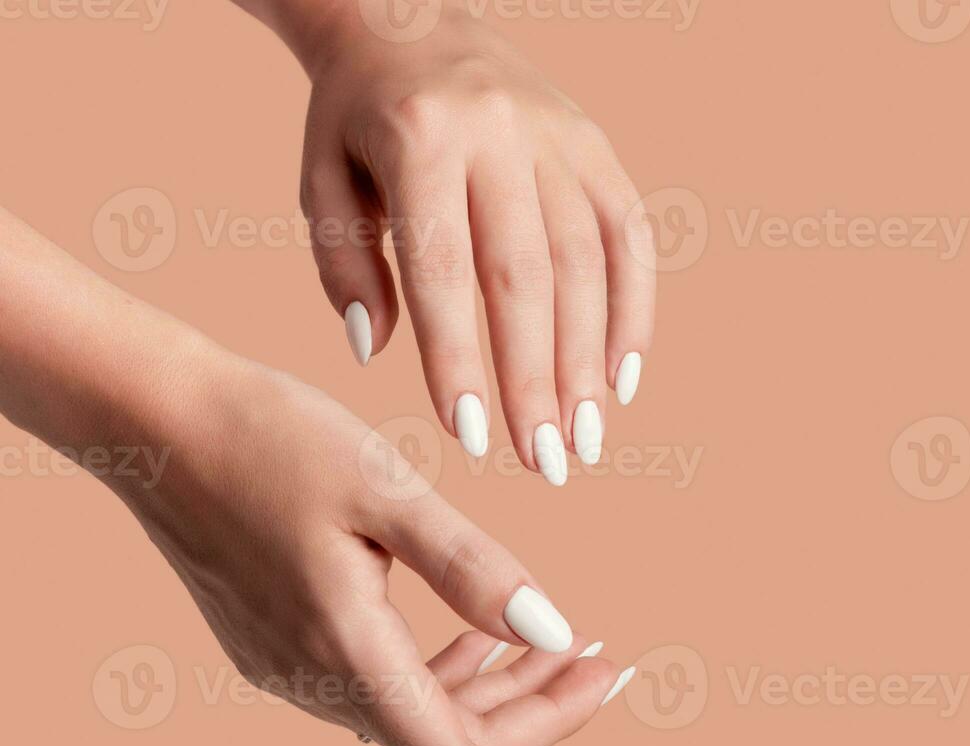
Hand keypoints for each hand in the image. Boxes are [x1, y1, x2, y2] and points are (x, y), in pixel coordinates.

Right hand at [111, 340, 634, 745]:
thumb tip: (555, 633)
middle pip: (450, 739)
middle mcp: (315, 679)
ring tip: (570, 646)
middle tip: (613, 667)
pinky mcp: (279, 645)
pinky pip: (382, 687)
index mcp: (347, 650)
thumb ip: (473, 568)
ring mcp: (291, 668)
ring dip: (500, 691)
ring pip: (419, 712)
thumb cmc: (271, 437)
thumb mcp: (389, 488)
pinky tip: (486, 639)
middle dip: (542, 714)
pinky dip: (447, 673)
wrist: (152, 418)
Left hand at [287, 3, 656, 482]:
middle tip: (544, 463)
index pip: (442, 269)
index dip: (459, 358)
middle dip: (537, 379)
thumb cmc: (357, 119)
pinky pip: (628, 237)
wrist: (413, 18)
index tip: (469, 436)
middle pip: (527, 276)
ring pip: (586, 264)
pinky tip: (624, 380)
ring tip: (584, 440)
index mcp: (420, 138)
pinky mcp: (598, 146)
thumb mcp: (321, 179)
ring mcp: (560, 137)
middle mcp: (499, 133)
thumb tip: (380, 351)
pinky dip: (633, 312)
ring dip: (590, 362)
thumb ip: (342, 266)